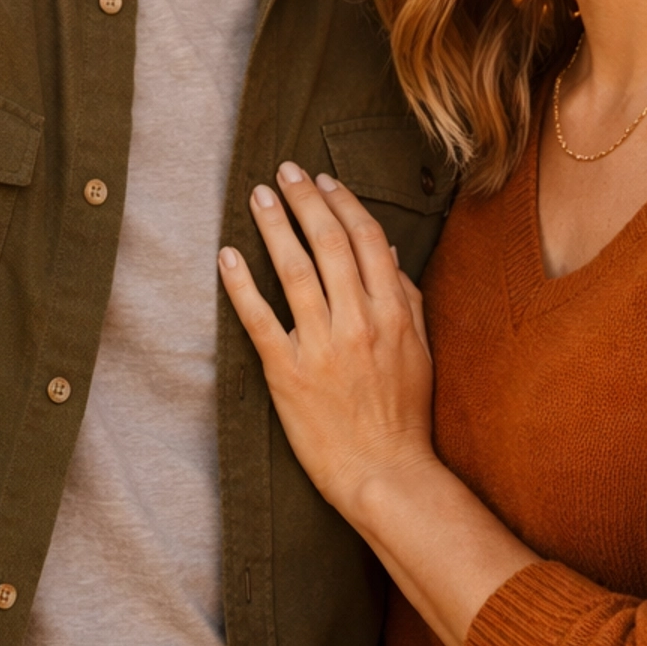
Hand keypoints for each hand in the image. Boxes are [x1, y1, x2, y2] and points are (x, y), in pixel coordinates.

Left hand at [219, 162, 436, 519]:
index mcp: (393, 312)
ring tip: (258, 197)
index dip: (343, 203)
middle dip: (305, 201)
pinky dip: (241, 285)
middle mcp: (359, 322)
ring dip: (274, 228)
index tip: (323, 180)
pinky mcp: (288, 373)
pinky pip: (260, 320)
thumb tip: (386, 255)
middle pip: (328, 243)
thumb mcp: (419, 351)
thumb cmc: (404, 415)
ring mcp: (322, 346)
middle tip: (284, 172)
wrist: (386, 473)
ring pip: (294, 271)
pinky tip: (226, 257)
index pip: (366, 239)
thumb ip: (407, 299)